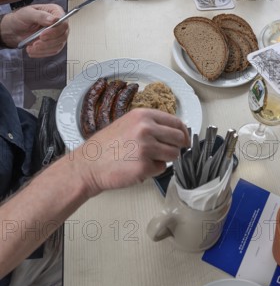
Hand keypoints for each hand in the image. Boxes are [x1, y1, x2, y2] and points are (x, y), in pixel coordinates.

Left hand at [1, 4, 68, 55]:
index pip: (63, 23)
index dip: (55, 31)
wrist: (15, 30)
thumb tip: (54, 19)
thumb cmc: (21, 18)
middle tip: (35, 44)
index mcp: (55, 11)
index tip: (42, 35)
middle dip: (48, 42)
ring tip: (31, 47)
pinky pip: (53, 51)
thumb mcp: (27, 14)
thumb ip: (41, 16)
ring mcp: (58, 35)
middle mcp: (59, 23)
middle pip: (63, 36)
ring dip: (44, 48)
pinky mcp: (55, 44)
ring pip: (58, 45)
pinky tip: (33, 50)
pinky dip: (42, 52)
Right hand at [74, 108, 189, 196]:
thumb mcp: (128, 123)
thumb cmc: (106, 146)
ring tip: (146, 159)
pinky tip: (138, 167)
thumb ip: (150, 124)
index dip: (183, 132)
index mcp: (143, 115)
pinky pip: (162, 169)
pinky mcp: (145, 165)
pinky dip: (153, 170)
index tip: (184, 139)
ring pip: (174, 154)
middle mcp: (146, 128)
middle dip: (177, 147)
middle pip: (179, 138)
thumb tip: (174, 131)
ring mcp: (146, 147)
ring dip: (164, 159)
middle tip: (167, 152)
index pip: (176, 122)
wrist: (88, 164)